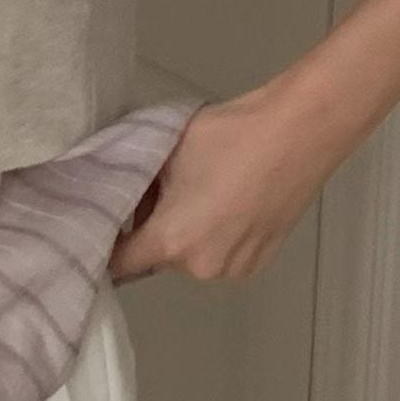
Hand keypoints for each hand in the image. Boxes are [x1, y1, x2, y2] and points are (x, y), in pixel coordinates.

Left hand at [109, 87, 332, 284]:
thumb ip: (138, 188)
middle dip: (154, 232)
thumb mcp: (164, 153)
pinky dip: (218, 239)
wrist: (296, 132)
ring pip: (193, 258)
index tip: (103, 229)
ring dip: (188, 238)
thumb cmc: (226, 136)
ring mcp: (235, 268)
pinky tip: (231, 205)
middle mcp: (200, 267)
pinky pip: (223, 256)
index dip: (107, 245)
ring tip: (205, 196)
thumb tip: (128, 203)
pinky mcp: (261, 262)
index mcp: (170, 241)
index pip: (119, 263)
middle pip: (158, 258)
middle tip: (164, 194)